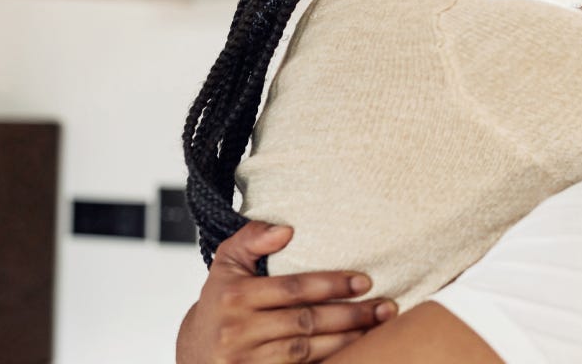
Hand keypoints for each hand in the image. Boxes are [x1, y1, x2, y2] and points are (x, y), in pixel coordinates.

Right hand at [177, 221, 395, 363]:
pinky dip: (328, 361)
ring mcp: (246, 360)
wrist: (195, 352)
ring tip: (378, 329)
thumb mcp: (227, 264)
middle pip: (305, 322)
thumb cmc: (221, 301)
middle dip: (350, 315)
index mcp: (235, 296)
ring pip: (306, 351)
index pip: (293, 288)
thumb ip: (251, 238)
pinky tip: (355, 353)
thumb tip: (287, 229)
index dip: (332, 285)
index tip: (365, 282)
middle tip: (386, 308)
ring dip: (347, 341)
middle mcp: (238, 330)